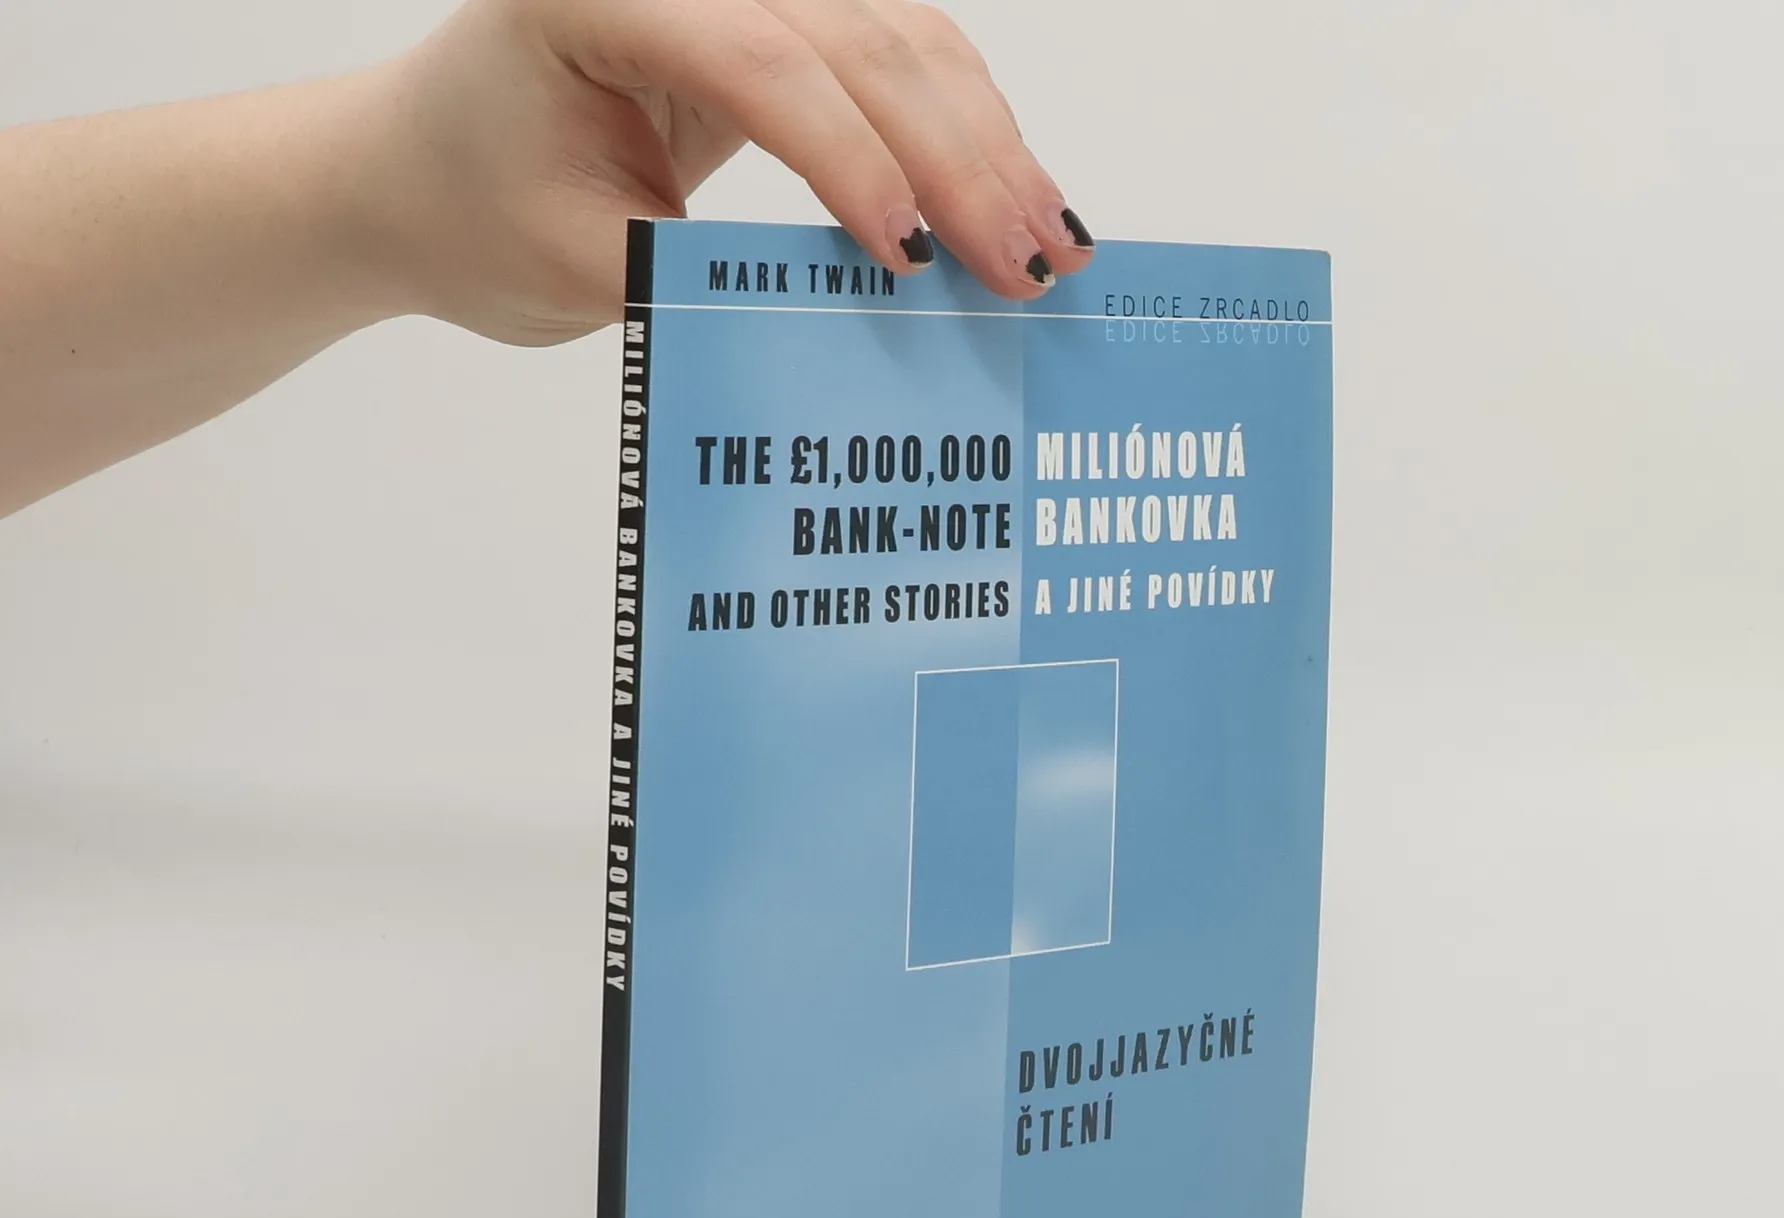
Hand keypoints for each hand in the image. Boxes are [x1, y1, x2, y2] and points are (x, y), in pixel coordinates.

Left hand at [366, 0, 1095, 342]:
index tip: (913, 260)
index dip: (851, 160)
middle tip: (1027, 265)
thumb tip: (845, 314)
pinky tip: (1017, 189)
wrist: (424, 172)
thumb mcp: (574, 263)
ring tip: (1051, 240)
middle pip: (855, 35)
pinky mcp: (776, 17)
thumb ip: (697, 277)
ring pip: (898, 33)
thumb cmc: (477, 212)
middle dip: (955, 157)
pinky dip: (964, 124)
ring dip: (986, 139)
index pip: (758, 61)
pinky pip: (893, 51)